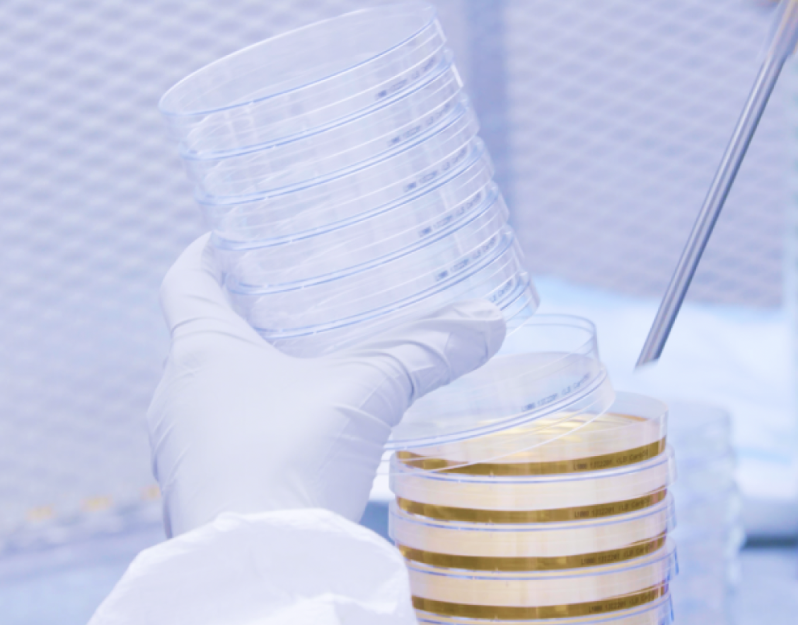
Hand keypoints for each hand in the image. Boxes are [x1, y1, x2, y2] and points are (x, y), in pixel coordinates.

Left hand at [148, 234, 505, 535]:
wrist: (262, 567)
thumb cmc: (291, 459)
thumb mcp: (366, 389)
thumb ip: (424, 349)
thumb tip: (485, 319)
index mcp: (201, 353)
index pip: (185, 281)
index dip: (206, 253)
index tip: (229, 238)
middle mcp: (176, 397)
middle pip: (200, 339)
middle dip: (242, 319)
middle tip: (286, 305)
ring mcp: (182, 452)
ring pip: (209, 397)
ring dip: (247, 381)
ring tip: (300, 372)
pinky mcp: (200, 495)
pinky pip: (220, 446)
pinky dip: (252, 431)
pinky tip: (297, 440)